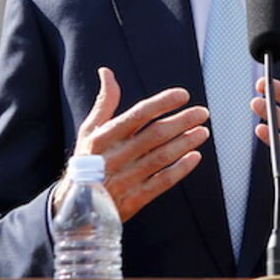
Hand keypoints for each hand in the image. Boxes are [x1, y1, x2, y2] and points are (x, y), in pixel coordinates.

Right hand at [57, 67, 207, 220]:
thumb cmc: (87, 162)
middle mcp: (115, 157)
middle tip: (202, 113)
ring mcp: (125, 179)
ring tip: (203, 132)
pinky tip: (194, 157)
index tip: (183, 95)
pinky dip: (180, 170)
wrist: (76, 207)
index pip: (138, 115)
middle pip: (154, 135)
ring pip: (161, 157)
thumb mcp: (89, 131)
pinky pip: (161, 183)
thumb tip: (107, 72)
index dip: (162, 103)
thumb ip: (104, 102)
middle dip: (182, 122)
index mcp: (103, 137)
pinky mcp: (134, 200)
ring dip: (185, 143)